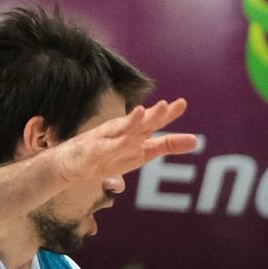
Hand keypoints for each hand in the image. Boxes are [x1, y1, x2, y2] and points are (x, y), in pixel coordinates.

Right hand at [54, 99, 196, 184]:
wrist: (72, 165)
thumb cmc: (109, 156)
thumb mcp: (144, 151)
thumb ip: (166, 145)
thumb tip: (195, 141)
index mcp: (135, 133)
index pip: (154, 123)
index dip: (168, 115)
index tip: (182, 103)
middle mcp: (122, 132)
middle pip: (142, 123)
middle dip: (154, 115)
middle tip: (168, 106)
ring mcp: (108, 139)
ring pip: (124, 130)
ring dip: (134, 122)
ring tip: (145, 112)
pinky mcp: (96, 149)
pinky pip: (108, 146)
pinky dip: (117, 140)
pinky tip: (123, 137)